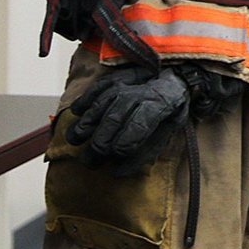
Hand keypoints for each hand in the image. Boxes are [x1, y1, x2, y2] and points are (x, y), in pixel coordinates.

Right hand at [66, 65, 191, 176]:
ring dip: (87, 120)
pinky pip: (98, 86)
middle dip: (102, 137)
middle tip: (89, 158)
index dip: (127, 139)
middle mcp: (142, 90)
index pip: (142, 122)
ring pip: (104, 100)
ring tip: (74, 138)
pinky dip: (85, 98)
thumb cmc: (170, 110)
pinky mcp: (115, 76)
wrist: (175, 76)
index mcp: (161, 104)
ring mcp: (127, 81)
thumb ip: (145, 152)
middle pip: (117, 114)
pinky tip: (76, 111)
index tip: (114, 155)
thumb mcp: (168, 132)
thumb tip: (118, 171)